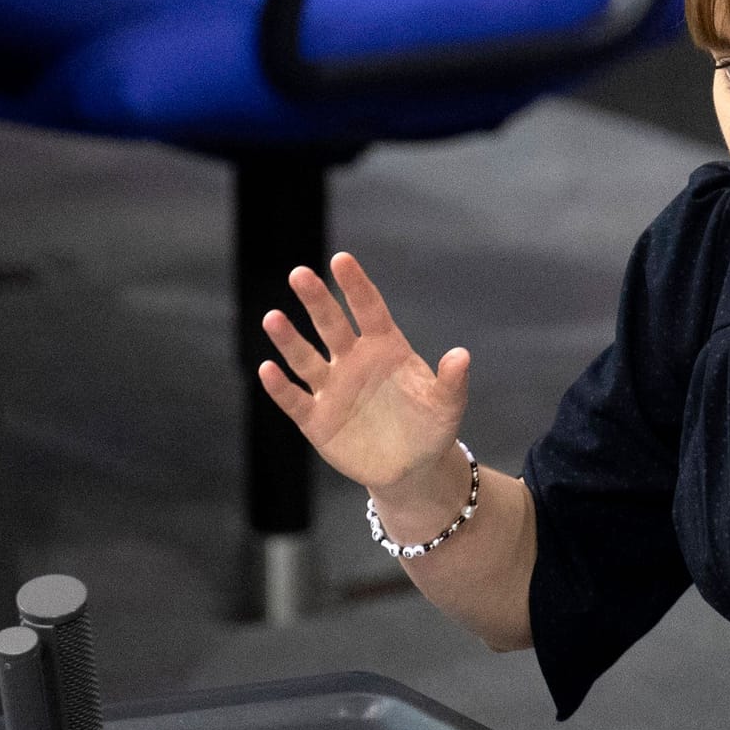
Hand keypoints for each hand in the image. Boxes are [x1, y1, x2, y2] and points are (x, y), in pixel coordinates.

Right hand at [259, 252, 469, 495]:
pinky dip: (281, 387)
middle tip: (300, 274)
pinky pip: (295, 400)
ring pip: (306, 359)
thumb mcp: (447, 406)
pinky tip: (268, 369)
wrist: (412, 468)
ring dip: (289, 340)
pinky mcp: (316, 420)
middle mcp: (353, 361)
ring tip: (273, 318)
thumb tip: (462, 355)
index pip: (368, 309)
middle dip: (316, 300)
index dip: (355, 285)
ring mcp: (332, 389)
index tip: (341, 260)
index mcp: (384, 348)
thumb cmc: (431, 427)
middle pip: (331, 325)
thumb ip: (452, 381)